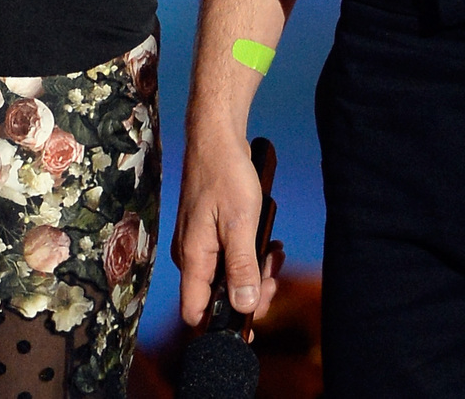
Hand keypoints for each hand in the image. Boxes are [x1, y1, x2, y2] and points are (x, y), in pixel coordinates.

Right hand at [175, 127, 282, 325]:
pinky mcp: (208, 233)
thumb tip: (243, 306)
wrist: (216, 137)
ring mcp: (198, 244)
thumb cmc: (224, 174)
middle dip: (249, 294)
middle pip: (216, 298)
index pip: (195, 312)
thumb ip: (241, 267)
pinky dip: (249, 257)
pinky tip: (267, 244)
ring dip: (253, 274)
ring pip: (226, 278)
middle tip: (273, 278)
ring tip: (274, 255)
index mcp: (192, 257)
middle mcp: (190, 255)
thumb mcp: (240, 223)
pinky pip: (228, 258)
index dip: (221, 326)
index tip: (251, 323)